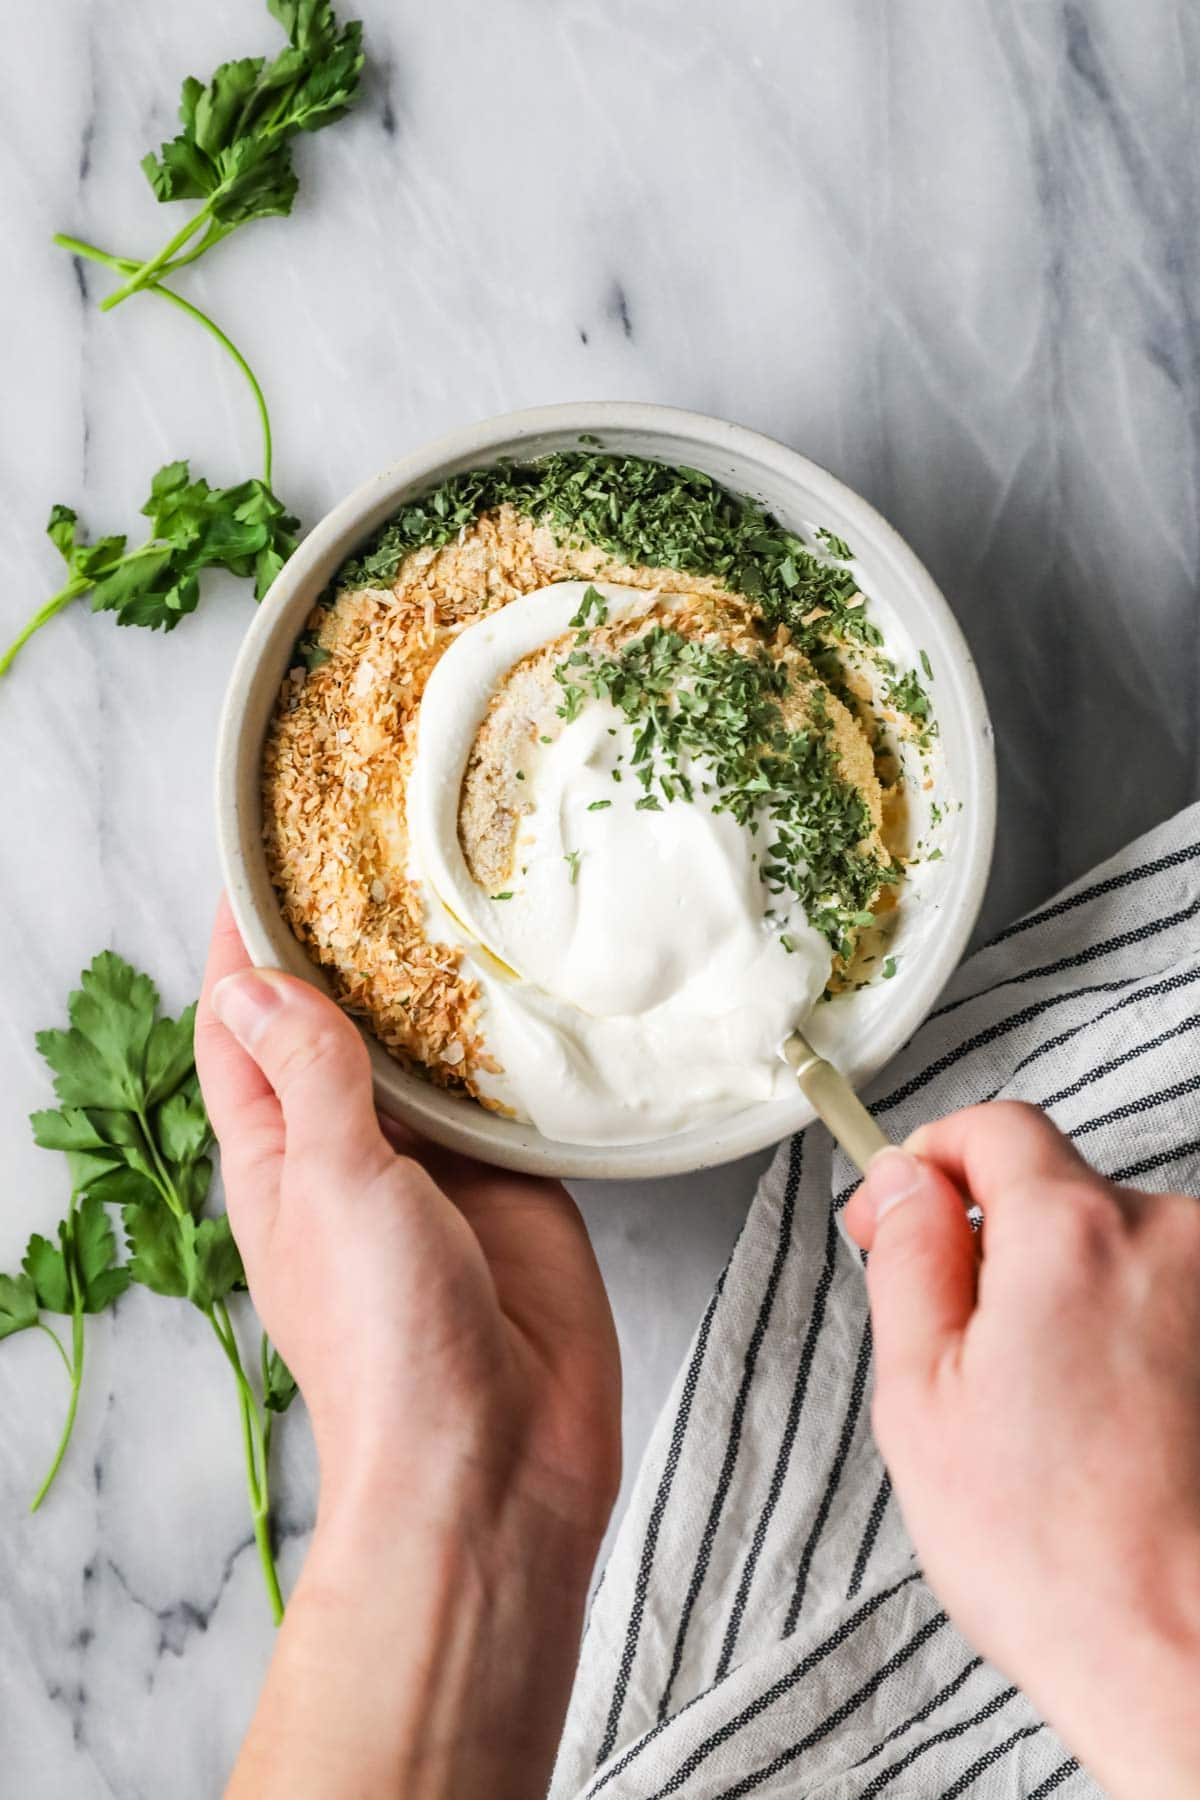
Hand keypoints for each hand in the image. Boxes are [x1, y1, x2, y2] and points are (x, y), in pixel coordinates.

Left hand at [195, 899, 620, 1798]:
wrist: (498, 1459)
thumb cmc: (390, 1346)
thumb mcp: (335, 1188)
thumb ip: (312, 1080)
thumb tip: (256, 983)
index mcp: (278, 1153)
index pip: (241, 1025)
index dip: (246, 944)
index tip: (263, 857)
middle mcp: (351, 1149)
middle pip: (338, 1023)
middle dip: (348, 944)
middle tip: (379, 849)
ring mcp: (436, 1164)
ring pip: (426, 1048)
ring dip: (434, 982)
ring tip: (459, 889)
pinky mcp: (515, 1178)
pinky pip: (506, 1088)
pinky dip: (512, 1035)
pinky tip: (533, 976)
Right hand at [846, 1102, 1199, 1799]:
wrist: (1186, 1658)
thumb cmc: (1055, 1555)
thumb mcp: (920, 1394)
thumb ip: (907, 1258)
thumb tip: (902, 1182)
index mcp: (1071, 1234)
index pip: (995, 1129)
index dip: (932, 1163)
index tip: (902, 1214)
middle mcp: (1169, 1239)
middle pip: (1060, 1194)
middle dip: (1003, 1251)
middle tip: (969, 1359)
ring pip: (1116, 1254)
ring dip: (1073, 1301)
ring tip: (1052, 1420)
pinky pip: (1169, 1304)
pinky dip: (1133, 1340)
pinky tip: (1113, 1431)